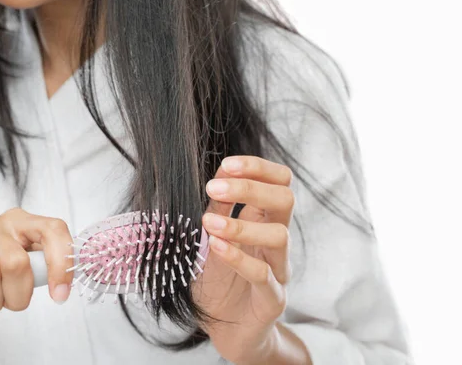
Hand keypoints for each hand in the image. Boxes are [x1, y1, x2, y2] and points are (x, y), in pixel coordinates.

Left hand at [194, 156, 293, 363]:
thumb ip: (218, 208)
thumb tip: (219, 174)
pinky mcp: (272, 299)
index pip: (279, 182)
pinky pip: (263, 275)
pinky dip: (239, 257)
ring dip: (242, 225)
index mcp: (265, 221)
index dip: (258, 168)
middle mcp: (276, 241)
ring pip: (280, 236)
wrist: (225, 329)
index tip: (226, 165)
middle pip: (285, 200)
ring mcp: (278, 269)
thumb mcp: (213, 236)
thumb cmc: (220, 280)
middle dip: (251, 188)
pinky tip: (216, 246)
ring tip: (209, 223)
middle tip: (214, 187)